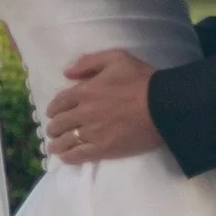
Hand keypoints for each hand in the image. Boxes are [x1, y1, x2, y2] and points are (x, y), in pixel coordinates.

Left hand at [49, 48, 161, 162]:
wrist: (162, 105)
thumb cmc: (141, 79)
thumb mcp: (116, 58)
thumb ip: (89, 62)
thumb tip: (67, 73)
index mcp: (85, 91)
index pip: (59, 102)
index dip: (53, 109)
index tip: (53, 113)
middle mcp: (83, 112)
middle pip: (59, 123)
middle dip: (53, 127)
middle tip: (54, 131)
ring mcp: (92, 132)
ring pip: (64, 141)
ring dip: (56, 144)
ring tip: (54, 147)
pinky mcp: (103, 149)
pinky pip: (78, 155)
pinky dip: (67, 157)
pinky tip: (65, 157)